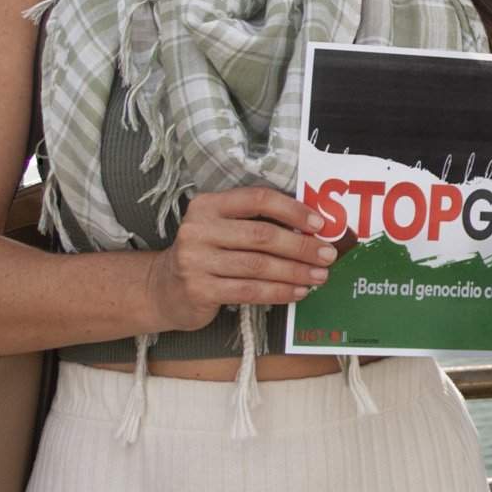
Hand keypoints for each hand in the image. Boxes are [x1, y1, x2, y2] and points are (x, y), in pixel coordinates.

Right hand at [144, 185, 333, 331]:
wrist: (164, 289)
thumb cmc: (209, 254)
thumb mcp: (224, 228)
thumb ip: (257, 222)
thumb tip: (313, 228)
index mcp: (208, 205)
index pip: (258, 199)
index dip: (293, 210)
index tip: (320, 224)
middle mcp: (198, 229)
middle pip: (262, 235)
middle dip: (301, 246)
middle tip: (327, 255)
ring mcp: (195, 261)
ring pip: (258, 266)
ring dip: (295, 272)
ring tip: (319, 276)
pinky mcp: (199, 290)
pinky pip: (249, 291)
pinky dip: (279, 292)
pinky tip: (298, 292)